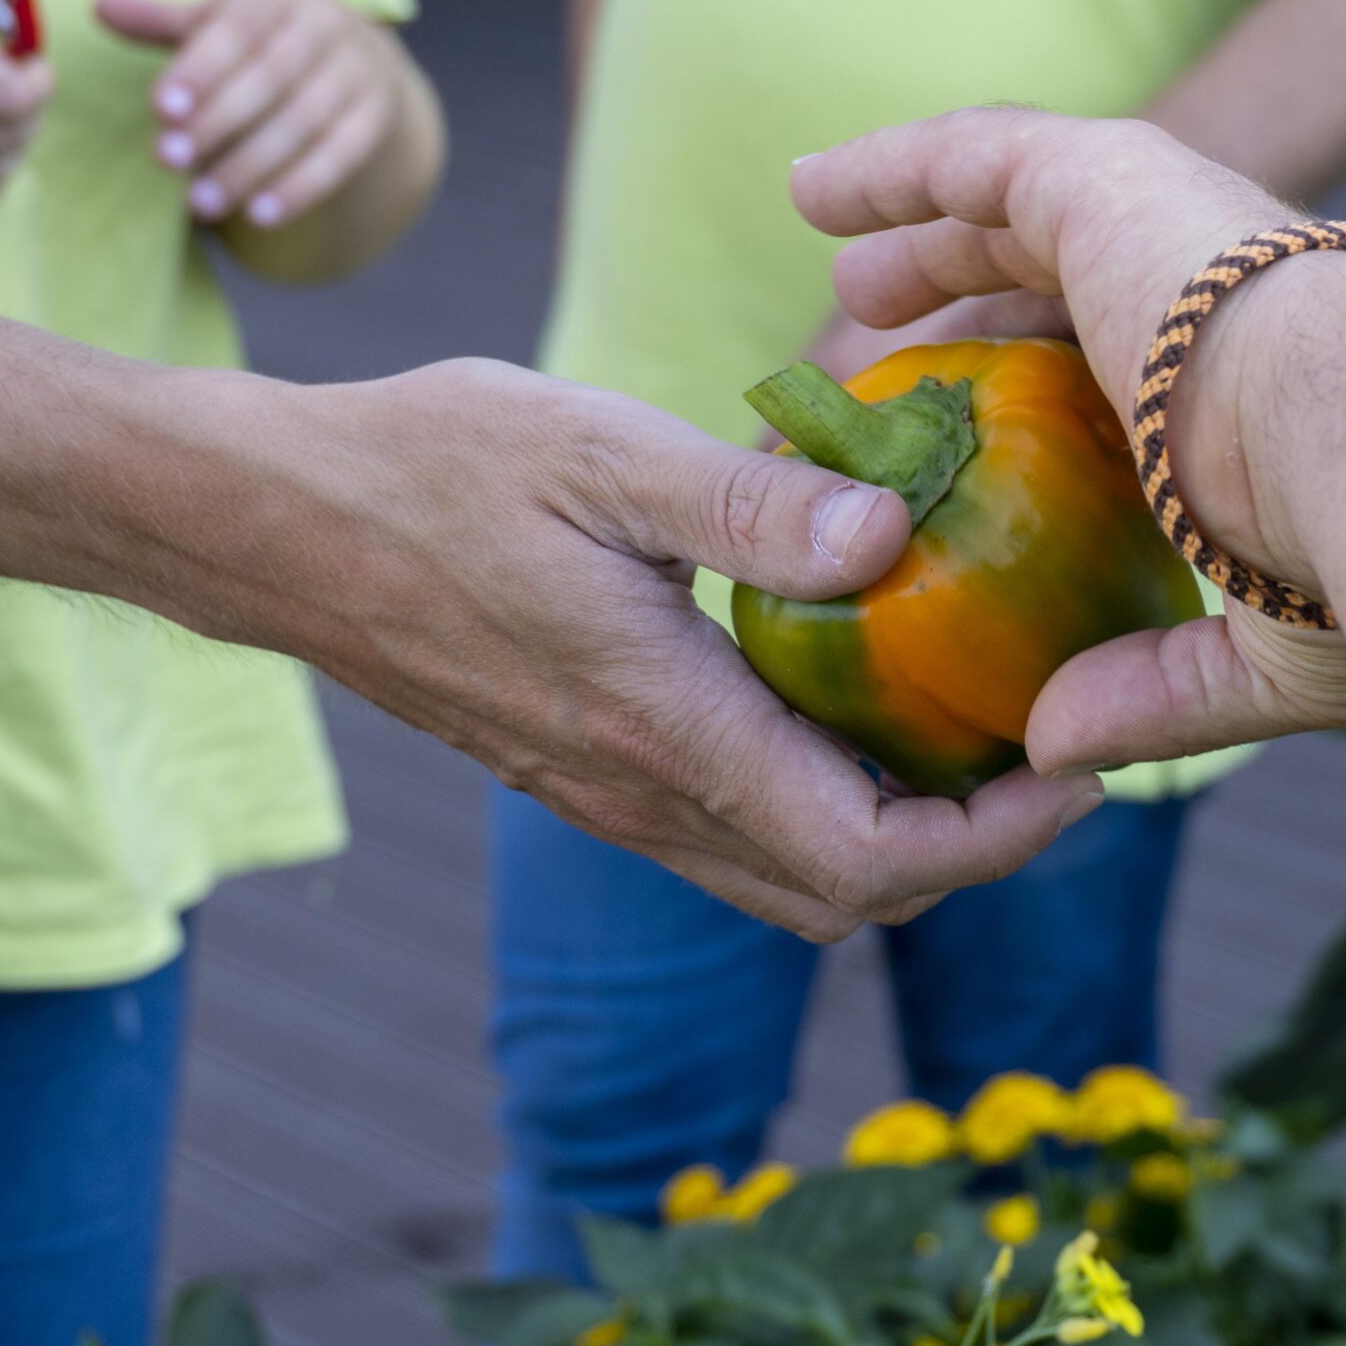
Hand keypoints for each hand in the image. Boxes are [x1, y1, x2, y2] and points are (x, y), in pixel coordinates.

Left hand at [97, 0, 402, 231]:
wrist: (358, 62)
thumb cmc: (265, 42)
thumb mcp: (220, 24)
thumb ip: (163, 23)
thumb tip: (99, 7)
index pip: (239, 28)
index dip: (200, 69)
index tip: (159, 108)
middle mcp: (327, 25)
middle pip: (271, 77)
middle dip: (216, 121)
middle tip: (165, 159)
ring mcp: (359, 73)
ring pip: (304, 123)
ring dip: (250, 166)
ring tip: (200, 202)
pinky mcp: (375, 119)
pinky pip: (339, 158)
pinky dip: (300, 189)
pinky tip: (260, 216)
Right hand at [196, 359, 1098, 940]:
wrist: (270, 525)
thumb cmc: (427, 467)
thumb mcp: (595, 449)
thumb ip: (748, 506)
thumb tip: (898, 539)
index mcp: (661, 726)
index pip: (867, 858)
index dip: (995, 840)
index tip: (1074, 768)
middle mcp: (639, 792)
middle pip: (843, 896)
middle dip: (968, 850)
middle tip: (1047, 751)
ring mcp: (605, 794)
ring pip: (786, 876)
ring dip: (895, 835)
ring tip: (969, 731)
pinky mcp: (580, 770)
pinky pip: (730, 831)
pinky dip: (818, 802)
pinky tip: (845, 697)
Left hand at [789, 108, 1345, 771]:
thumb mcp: (1259, 655)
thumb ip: (1155, 691)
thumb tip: (1052, 747)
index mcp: (1246, 381)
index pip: (1128, 371)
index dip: (1041, 390)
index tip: (970, 434)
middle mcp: (1205, 287)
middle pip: (1057, 282)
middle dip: (970, 298)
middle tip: (881, 337)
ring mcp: (1156, 223)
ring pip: (1011, 208)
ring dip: (925, 233)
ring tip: (846, 268)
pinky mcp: (1106, 180)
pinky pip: (974, 158)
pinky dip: (892, 168)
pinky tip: (815, 189)